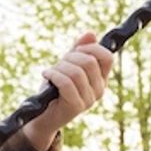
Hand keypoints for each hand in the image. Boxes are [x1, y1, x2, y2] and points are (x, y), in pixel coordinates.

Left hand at [20, 32, 114, 149]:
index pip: (107, 57)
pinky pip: (66, 83)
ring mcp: (89, 100)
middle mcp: (99, 90)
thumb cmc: (55, 89)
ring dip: (59, 67)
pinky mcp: (75, 106)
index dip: (91, 48)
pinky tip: (46, 75)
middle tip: (59, 63)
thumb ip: (79, 50)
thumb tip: (91, 34)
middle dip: (70, 57)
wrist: (43, 116)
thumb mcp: (67, 66)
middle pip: (89, 62)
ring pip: (76, 72)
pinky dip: (53, 74)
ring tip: (51, 72)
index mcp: (101, 79)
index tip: (76, 50)